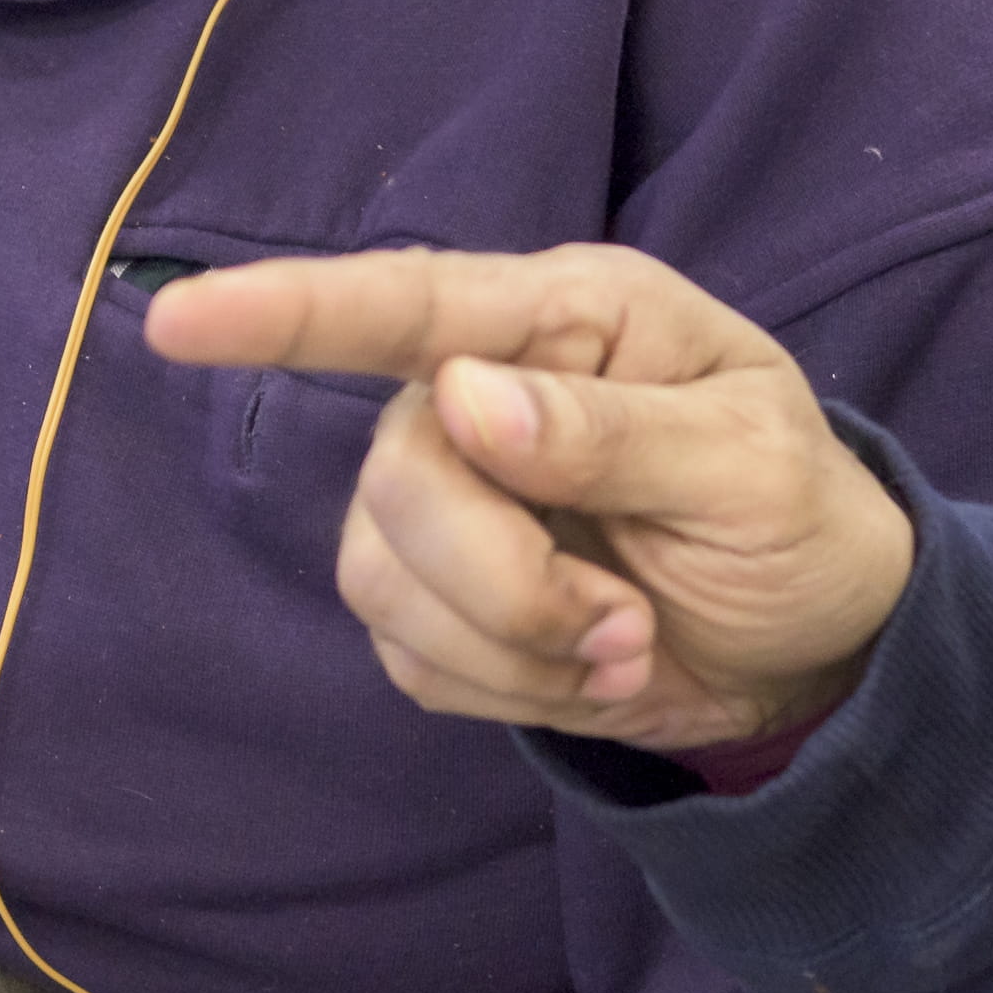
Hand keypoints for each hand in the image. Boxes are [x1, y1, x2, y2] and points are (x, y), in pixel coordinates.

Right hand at [144, 243, 909, 750]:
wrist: (811, 647)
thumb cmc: (798, 521)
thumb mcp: (750, 471)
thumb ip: (614, 434)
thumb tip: (465, 399)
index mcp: (567, 320)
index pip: (409, 304)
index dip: (287, 312)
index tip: (180, 320)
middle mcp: (480, 390)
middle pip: (399, 481)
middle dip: (506, 583)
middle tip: (622, 624)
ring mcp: (443, 495)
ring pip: (382, 579)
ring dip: (512, 643)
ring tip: (623, 644)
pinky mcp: (432, 598)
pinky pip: (409, 654)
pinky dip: (508, 687)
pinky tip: (586, 669)